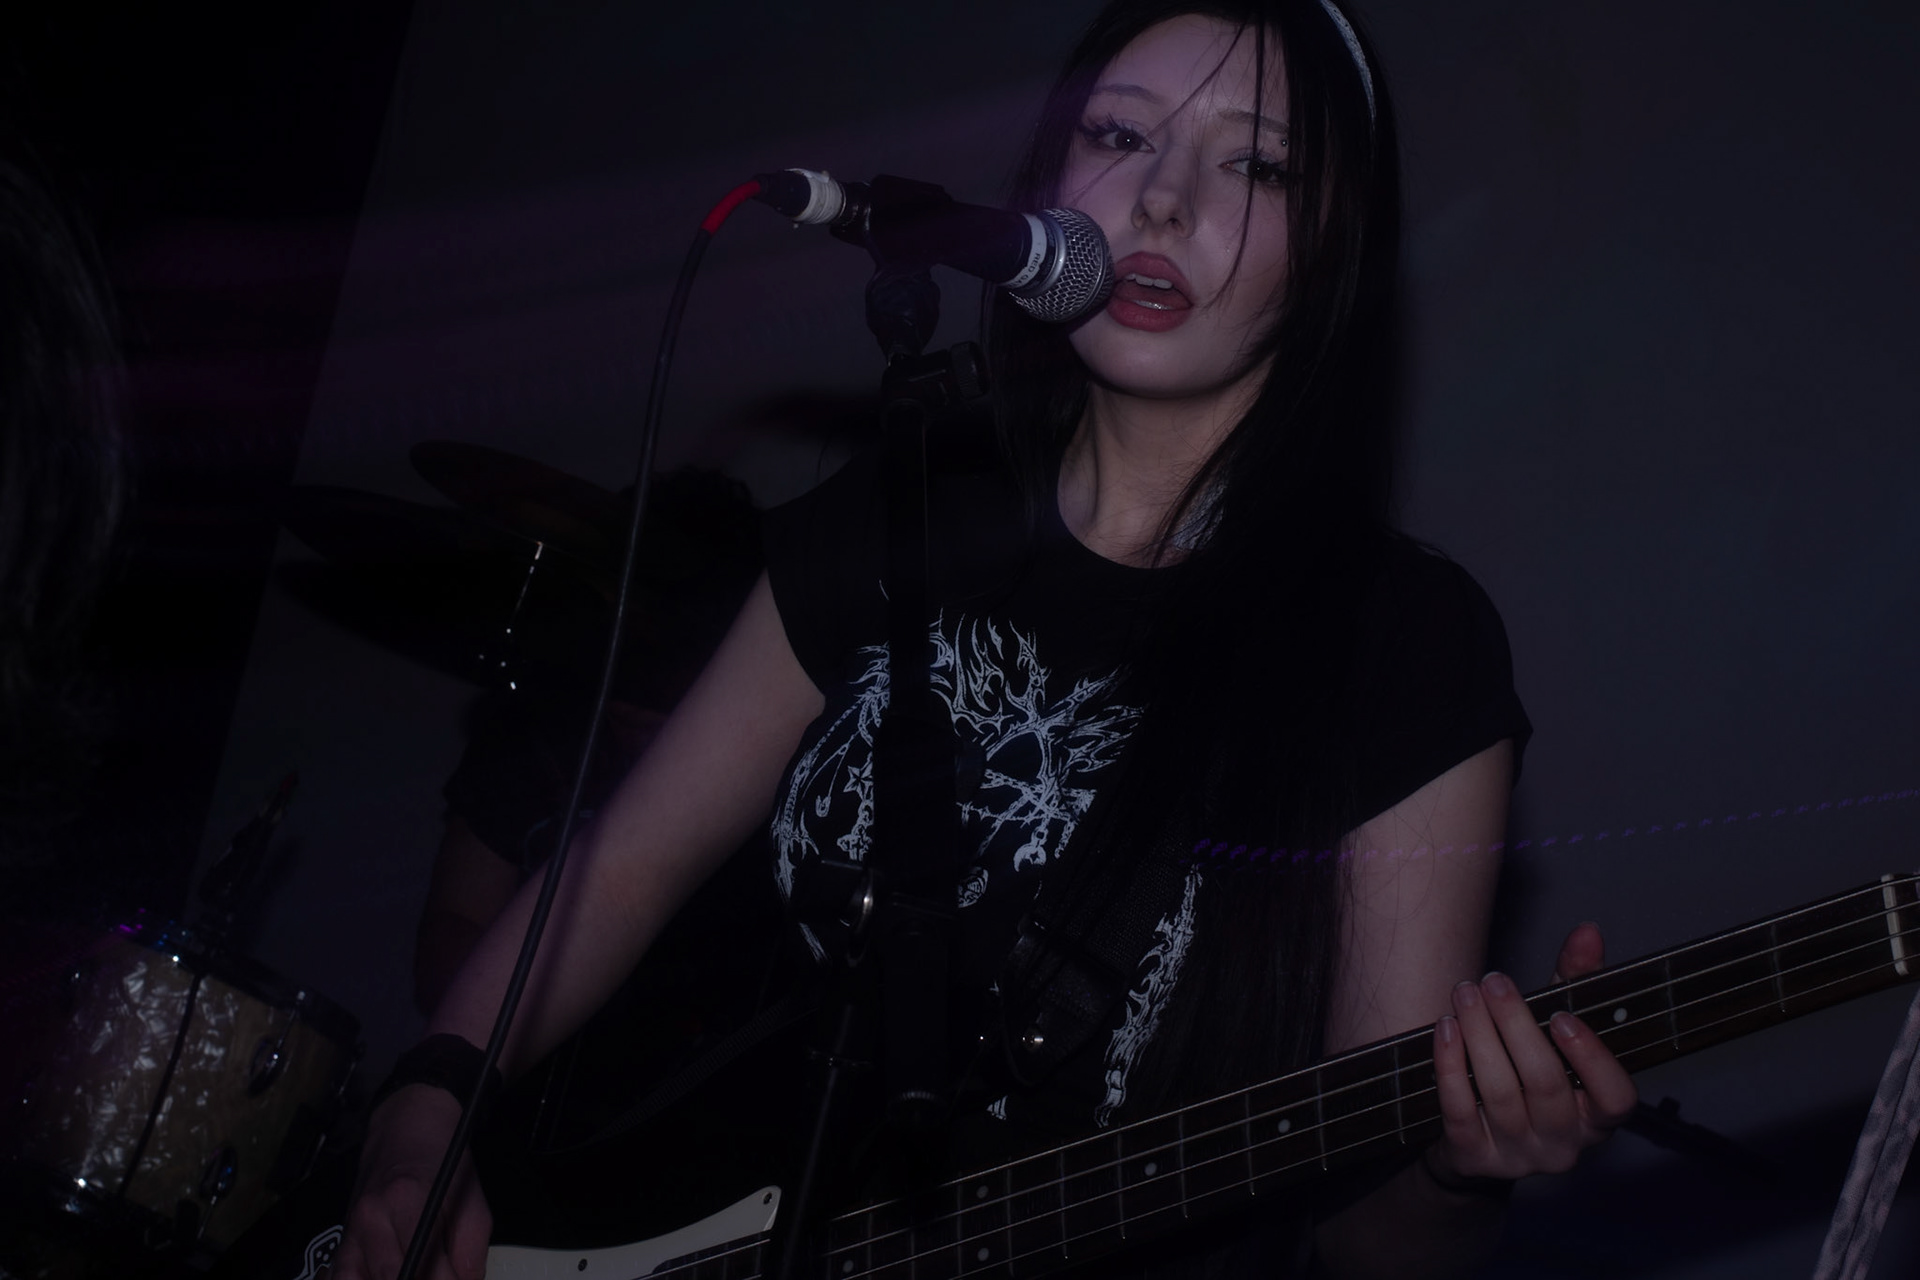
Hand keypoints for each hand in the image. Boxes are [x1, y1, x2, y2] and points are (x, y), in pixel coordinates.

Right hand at [330, 1085, 491, 1279]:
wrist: (407, 1127)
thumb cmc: (439, 1158)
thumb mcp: (472, 1197)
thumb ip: (470, 1249)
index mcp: (407, 1201)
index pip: (424, 1267)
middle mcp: (372, 1218)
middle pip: (394, 1278)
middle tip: (443, 1277)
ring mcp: (352, 1232)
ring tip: (418, 1271)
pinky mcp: (343, 1242)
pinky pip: (343, 1279)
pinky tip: (385, 1276)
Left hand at [1425, 921, 1637, 1186]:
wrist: (1480, 1139)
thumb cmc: (1529, 1071)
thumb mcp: (1558, 1031)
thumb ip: (1576, 983)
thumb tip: (1587, 931)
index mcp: (1598, 1117)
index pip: (1616, 1098)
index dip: (1592, 1058)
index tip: (1560, 1015)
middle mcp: (1564, 1145)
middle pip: (1545, 1085)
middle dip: (1516, 1026)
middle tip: (1494, 982)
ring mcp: (1518, 1156)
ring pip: (1499, 1093)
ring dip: (1479, 1035)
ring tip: (1465, 993)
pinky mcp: (1473, 1158)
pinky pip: (1459, 1110)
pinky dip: (1450, 1065)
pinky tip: (1445, 1027)